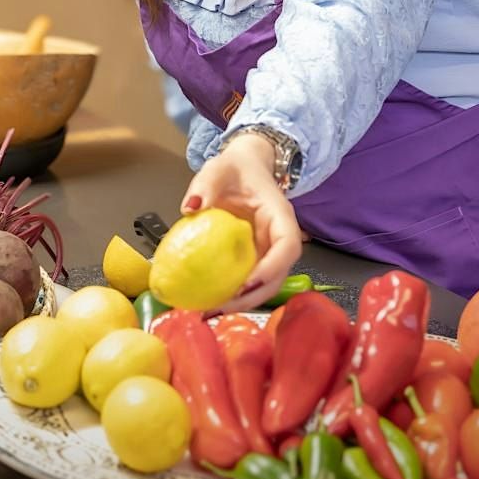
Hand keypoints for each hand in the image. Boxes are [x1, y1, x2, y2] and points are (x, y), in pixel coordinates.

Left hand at [179, 133, 303, 310]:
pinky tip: (210, 301)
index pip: (287, 245)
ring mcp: (268, 249)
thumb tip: (191, 208)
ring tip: (213, 310)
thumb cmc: (234, 169)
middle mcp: (278, 236)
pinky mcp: (255, 257)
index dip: (272, 268)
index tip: (247, 283)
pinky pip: (249, 280)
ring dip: (244, 301)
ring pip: (266, 284)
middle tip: (223, 306)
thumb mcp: (218, 168)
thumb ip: (205, 184)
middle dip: (254, 296)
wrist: (243, 168)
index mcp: (279, 214)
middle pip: (279, 274)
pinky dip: (234, 294)